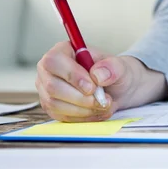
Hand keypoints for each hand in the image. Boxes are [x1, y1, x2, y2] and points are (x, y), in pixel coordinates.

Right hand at [36, 41, 167, 121]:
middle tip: (102, 100)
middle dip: (80, 98)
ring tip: (103, 105)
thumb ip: (112, 67)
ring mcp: (47, 90)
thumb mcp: (120, 66)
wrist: (117, 89)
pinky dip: (82, 117)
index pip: (54, 61)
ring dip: (83, 109)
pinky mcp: (52, 107)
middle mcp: (50, 70)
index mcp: (63, 51)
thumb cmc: (114, 73)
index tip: (92, 87)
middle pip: (52, 86)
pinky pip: (61, 116)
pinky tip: (97, 112)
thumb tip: (97, 75)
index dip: (71, 75)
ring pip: (55, 104)